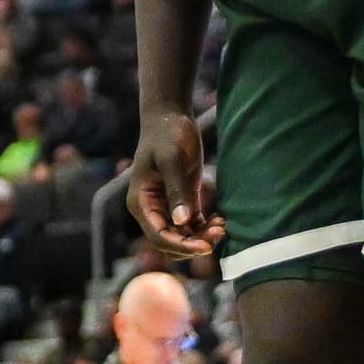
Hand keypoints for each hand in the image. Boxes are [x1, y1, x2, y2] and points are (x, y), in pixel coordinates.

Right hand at [127, 108, 220, 258]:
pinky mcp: (181, 200)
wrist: (170, 117)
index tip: (206, 246)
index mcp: (141, 202)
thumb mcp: (172, 160)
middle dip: (193, 243)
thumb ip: (176, 191)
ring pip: (182, 235)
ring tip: (222, 226)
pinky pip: (191, 224)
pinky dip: (205, 228)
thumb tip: (181, 222)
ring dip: (201, 237)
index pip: (158, 236)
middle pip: (169, 242)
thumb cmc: (167, 134)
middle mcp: (150, 209)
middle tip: (218, 234)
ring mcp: (165, 206)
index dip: (182, 245)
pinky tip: (220, 221)